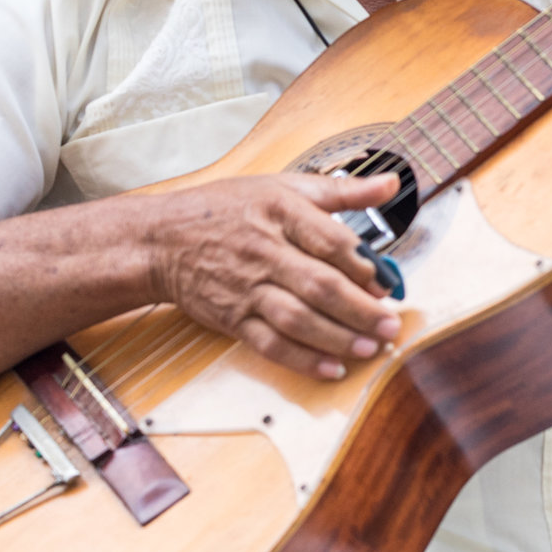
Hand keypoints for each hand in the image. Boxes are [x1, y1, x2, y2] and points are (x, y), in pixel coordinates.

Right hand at [144, 173, 403, 379]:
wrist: (158, 240)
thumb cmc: (224, 210)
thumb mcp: (282, 186)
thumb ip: (342, 191)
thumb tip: (392, 183)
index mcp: (280, 213)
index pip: (330, 241)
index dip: (364, 265)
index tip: (387, 283)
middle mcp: (263, 252)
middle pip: (319, 285)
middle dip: (360, 310)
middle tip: (391, 324)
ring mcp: (246, 289)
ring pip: (297, 319)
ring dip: (337, 338)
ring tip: (370, 348)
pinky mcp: (232, 319)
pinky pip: (270, 344)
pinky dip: (302, 360)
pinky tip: (331, 369)